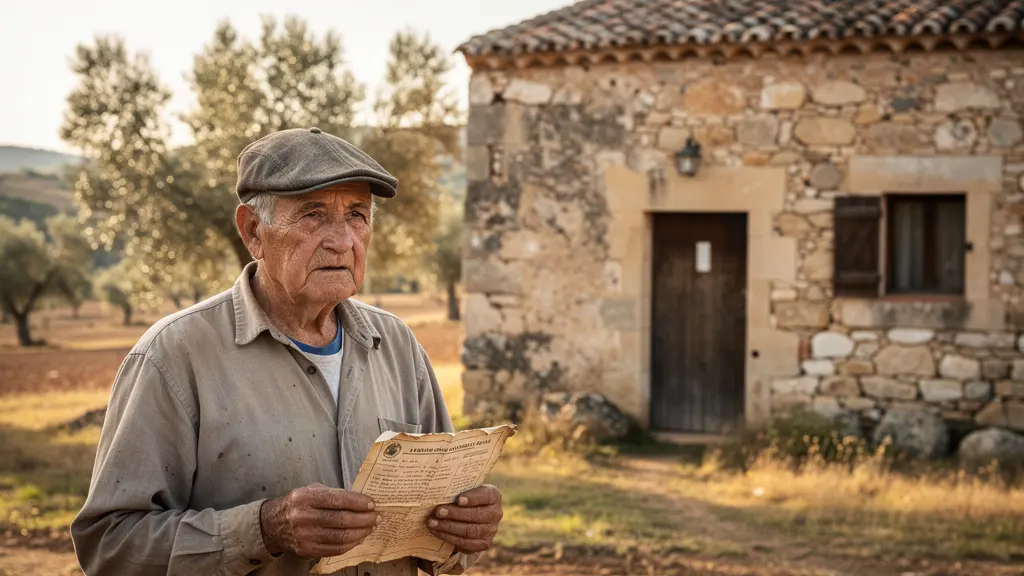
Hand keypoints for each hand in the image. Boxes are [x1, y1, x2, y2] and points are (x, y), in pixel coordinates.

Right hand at [259, 483, 379, 557]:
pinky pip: (335, 549)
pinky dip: (351, 543)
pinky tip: (359, 537)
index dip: (358, 502)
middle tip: (376, 517)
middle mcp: (303, 517)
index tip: (372, 504)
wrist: (273, 524)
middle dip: (364, 518)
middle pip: (341, 520)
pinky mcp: (307, 550)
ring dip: (361, 532)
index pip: (337, 500)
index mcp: (304, 498)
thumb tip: (360, 499)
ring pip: (341, 536)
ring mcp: (305, 536)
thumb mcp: (311, 491)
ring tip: (371, 527)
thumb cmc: (297, 504)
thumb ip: (332, 494)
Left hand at [427, 484, 502, 553]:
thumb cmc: (466, 498)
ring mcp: (491, 530)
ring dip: (448, 527)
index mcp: (494, 496)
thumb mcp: (466, 490)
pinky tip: (437, 531)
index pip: (486, 495)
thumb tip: (438, 492)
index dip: (472, 498)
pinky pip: (466, 543)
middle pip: (476, 515)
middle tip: (438, 511)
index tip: (458, 499)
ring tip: (432, 522)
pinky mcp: (483, 543)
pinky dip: (449, 537)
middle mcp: (496, 513)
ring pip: (469, 530)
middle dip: (455, 513)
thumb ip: (458, 490)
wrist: (472, 515)